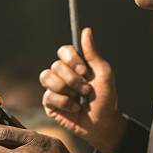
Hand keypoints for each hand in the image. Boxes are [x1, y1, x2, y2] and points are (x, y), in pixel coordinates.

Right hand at [39, 27, 126, 152]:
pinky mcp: (49, 103)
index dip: (72, 59)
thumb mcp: (104, 73)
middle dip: (74, 79)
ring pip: (47, 77)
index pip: (63, 51)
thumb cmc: (106, 97)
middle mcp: (63, 73)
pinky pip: (49, 96)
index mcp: (76, 64)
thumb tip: (86, 30)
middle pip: (56, 65)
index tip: (85, 71)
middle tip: (86, 90)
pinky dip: (66, 103)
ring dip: (67, 89)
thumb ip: (92, 53)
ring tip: (80, 98)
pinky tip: (75, 108)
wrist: (103, 122)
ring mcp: (54, 88)